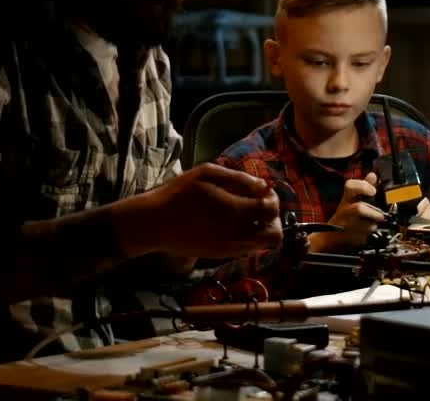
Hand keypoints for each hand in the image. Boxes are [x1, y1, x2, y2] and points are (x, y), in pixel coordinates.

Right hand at [120, 163, 281, 258]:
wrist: (155, 224)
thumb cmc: (179, 193)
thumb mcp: (207, 174)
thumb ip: (238, 178)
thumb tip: (263, 186)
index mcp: (235, 211)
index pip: (272, 209)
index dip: (273, 198)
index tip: (262, 191)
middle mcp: (237, 234)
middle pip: (275, 235)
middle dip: (273, 219)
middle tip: (259, 207)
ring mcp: (230, 248)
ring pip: (262, 245)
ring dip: (261, 229)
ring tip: (246, 215)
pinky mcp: (221, 255)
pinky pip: (247, 250)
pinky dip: (248, 238)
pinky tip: (232, 224)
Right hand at [310, 172, 386, 252]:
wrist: (331, 235)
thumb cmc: (346, 213)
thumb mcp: (352, 198)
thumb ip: (364, 186)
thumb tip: (373, 175)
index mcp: (346, 198)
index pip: (350, 186)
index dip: (362, 187)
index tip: (373, 191)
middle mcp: (345, 210)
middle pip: (359, 209)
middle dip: (373, 213)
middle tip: (381, 216)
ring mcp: (347, 224)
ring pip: (365, 225)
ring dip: (373, 225)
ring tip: (375, 224)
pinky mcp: (350, 237)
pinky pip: (365, 237)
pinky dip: (370, 235)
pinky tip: (368, 233)